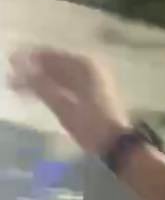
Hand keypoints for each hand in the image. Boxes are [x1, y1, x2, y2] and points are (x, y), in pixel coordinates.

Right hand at [8, 47, 130, 153]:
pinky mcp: (95, 93)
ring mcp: (95, 80)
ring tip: (21, 88)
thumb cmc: (91, 125)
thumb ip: (41, 86)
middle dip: (35, 70)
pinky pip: (70, 84)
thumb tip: (21, 68)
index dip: (31, 59)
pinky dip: (54, 87)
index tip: (13, 62)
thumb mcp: (63, 107)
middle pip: (57, 65)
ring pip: (62, 75)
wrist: (117, 144)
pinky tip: (41, 94)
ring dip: (43, 80)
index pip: (52, 56)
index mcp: (85, 66)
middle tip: (14, 78)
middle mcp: (91, 68)